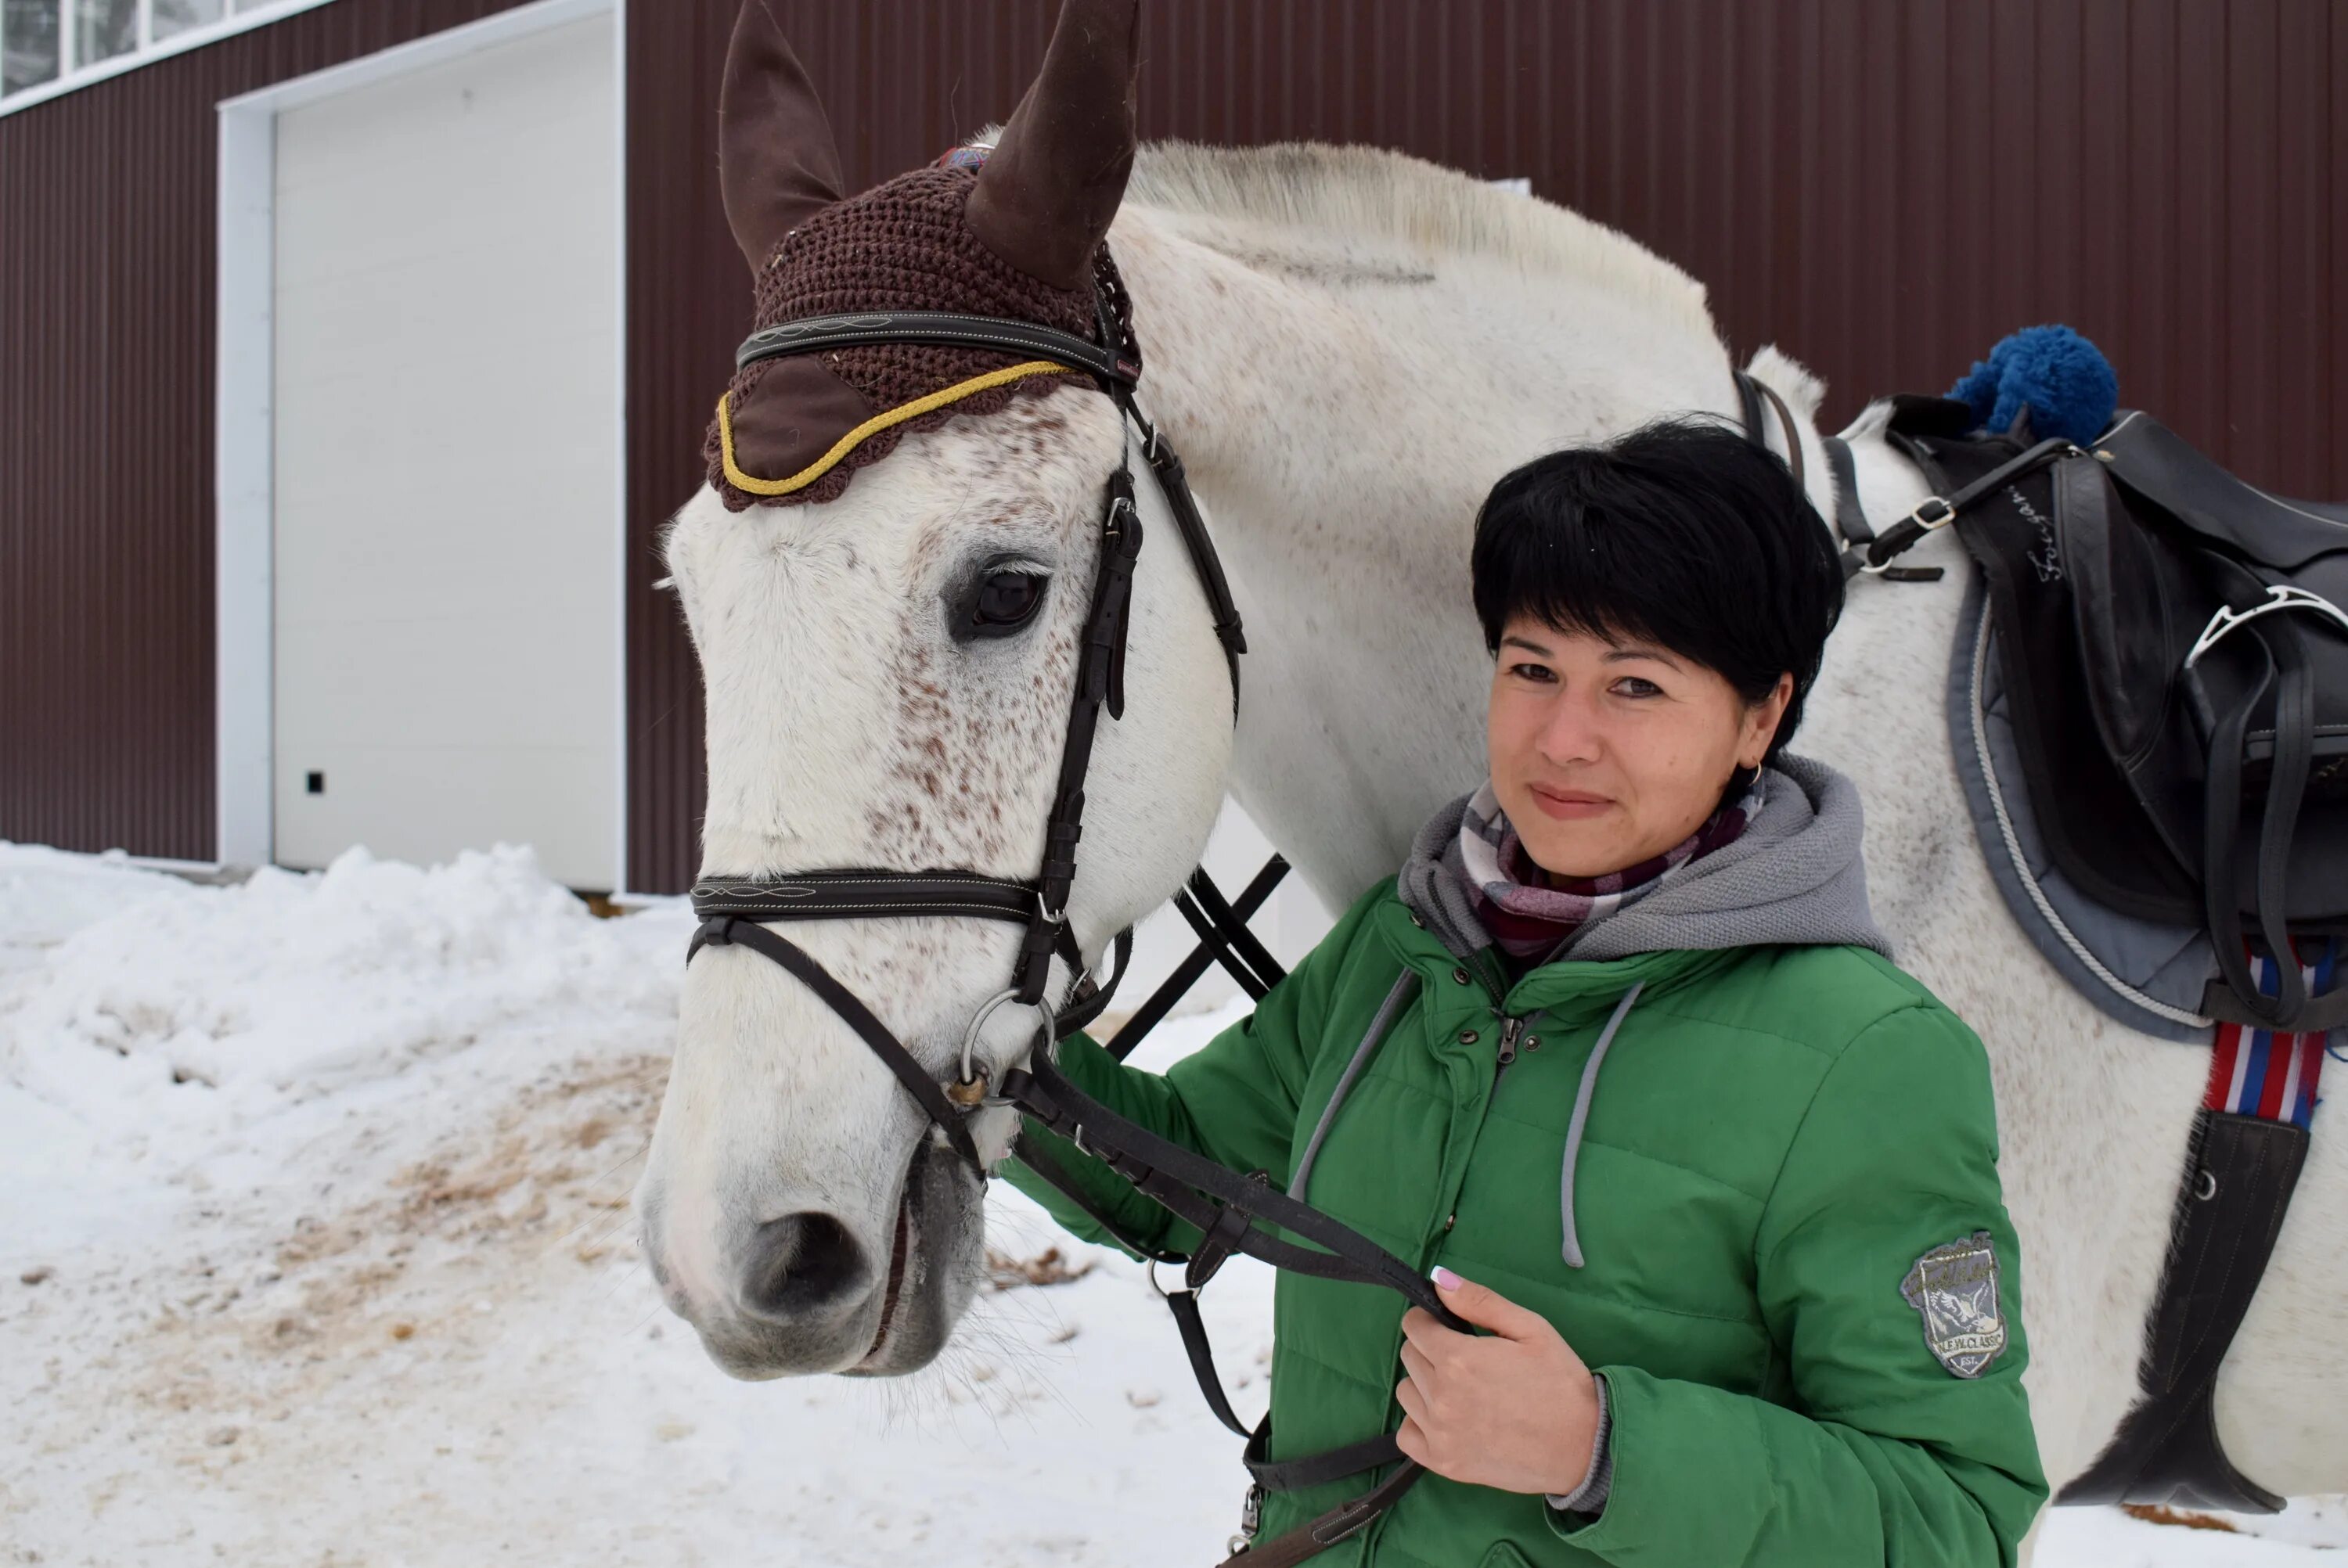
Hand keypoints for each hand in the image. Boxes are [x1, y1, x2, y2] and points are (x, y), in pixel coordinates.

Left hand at [1394, 1266, 1599, 1495]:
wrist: (1583, 1447)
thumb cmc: (1560, 1383)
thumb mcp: (1531, 1329)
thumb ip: (1480, 1301)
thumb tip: (1439, 1279)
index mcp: (1459, 1359)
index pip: (1413, 1326)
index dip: (1430, 1320)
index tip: (1449, 1327)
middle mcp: (1442, 1397)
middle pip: (1409, 1357)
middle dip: (1430, 1349)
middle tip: (1464, 1359)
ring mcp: (1440, 1434)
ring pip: (1406, 1393)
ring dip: (1425, 1385)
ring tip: (1461, 1390)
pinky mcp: (1444, 1463)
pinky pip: (1406, 1435)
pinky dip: (1420, 1424)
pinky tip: (1449, 1420)